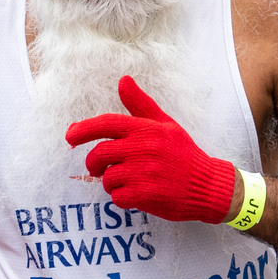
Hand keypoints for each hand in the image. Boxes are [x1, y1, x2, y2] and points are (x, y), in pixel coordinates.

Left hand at [65, 76, 240, 224]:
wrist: (208, 185)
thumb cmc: (184, 154)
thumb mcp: (165, 124)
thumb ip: (141, 104)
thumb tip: (123, 80)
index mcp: (146, 129)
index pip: (106, 124)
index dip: (83, 129)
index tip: (70, 136)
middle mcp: (143, 148)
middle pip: (100, 153)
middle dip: (93, 162)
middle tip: (98, 168)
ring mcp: (145, 172)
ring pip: (107, 178)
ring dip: (110, 183)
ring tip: (126, 182)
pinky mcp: (147, 195)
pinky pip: (117, 197)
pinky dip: (121, 198)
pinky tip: (134, 195)